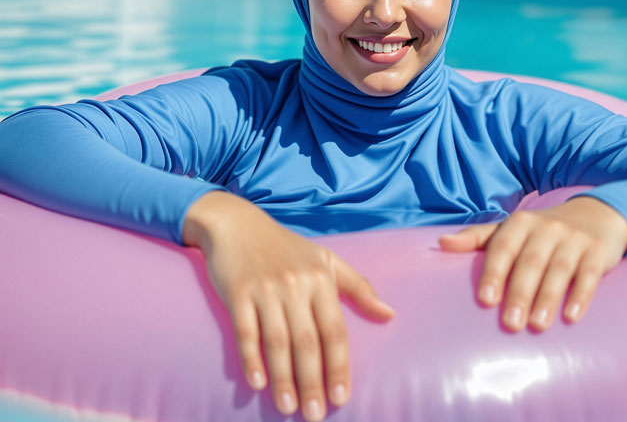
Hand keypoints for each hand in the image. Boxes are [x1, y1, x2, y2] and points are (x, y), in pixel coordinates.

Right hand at [183, 192, 394, 420]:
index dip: (339, 367)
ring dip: (283, 378)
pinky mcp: (237, 292)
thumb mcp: (326, 260)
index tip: (342, 397)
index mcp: (321, 279)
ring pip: (277, 341)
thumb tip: (390, 315)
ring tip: (288, 407)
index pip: (335, 331)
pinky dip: (251, 359)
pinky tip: (258, 383)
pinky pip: (245, 332)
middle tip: (316, 414)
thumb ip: (359, 287)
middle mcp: (295, 285)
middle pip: (307, 342)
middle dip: (312, 382)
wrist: (237, 224)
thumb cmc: (286, 247)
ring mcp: (265, 289)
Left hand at [438, 196, 626, 331]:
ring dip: (548, 298)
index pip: (503, 248)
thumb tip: (441, 243)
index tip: (485, 300)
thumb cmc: (541, 232)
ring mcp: (574, 239)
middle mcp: (547, 228)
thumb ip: (476, 238)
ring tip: (537, 325)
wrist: (595, 215)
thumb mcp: (509, 229)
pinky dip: (581, 295)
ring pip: (559, 269)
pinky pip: (589, 275)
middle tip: (510, 324)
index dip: (494, 273)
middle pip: (530, 262)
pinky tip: (572, 316)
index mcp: (520, 223)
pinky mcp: (598, 252)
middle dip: (519, 293)